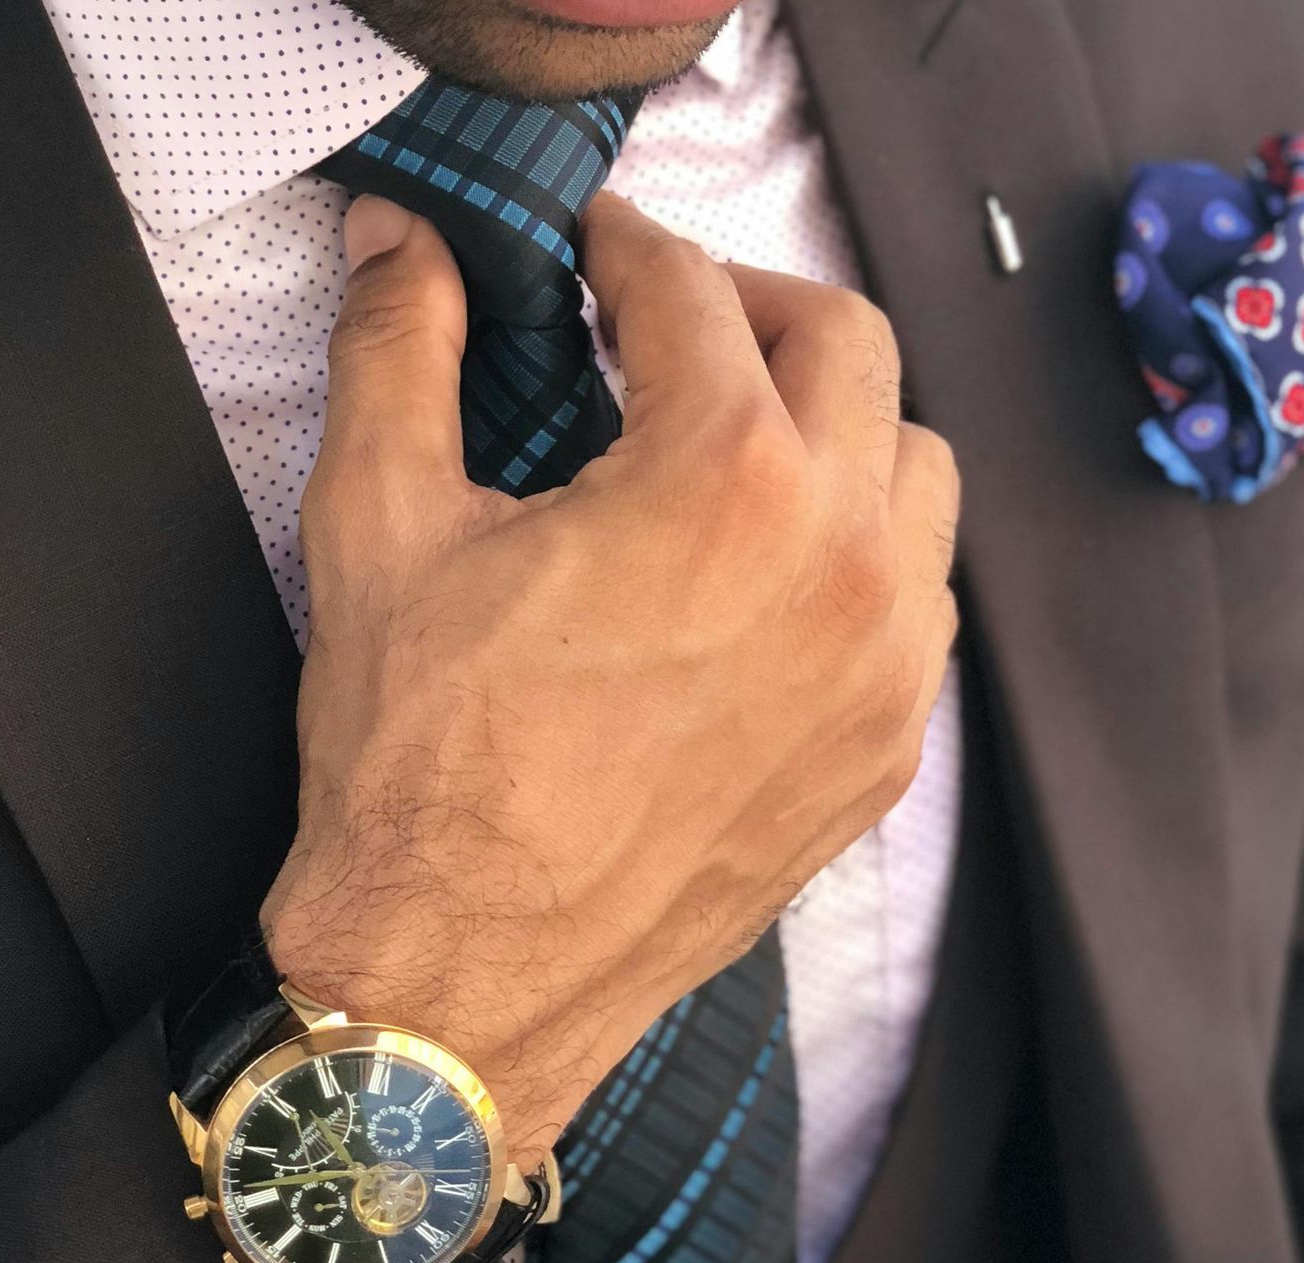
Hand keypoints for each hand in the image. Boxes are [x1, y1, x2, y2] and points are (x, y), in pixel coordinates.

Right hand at [261, 193, 959, 1164]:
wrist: (472, 978)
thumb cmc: (424, 772)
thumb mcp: (381, 530)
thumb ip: (401, 350)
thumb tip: (404, 243)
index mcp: (727, 482)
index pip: (699, 291)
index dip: (630, 247)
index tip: (597, 255)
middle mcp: (843, 564)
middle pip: (851, 348)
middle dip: (754, 309)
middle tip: (668, 330)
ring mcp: (885, 670)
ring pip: (917, 475)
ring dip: (837, 429)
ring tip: (736, 450)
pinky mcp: (886, 753)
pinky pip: (921, 604)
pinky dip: (867, 554)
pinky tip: (776, 577)